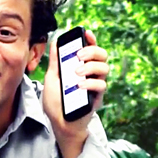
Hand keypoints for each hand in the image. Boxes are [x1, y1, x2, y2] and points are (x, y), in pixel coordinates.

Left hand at [42, 29, 108, 157]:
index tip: (86, 33)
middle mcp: (91, 74)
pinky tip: (79, 85)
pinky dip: (90, 83)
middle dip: (92, 51)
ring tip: (76, 73)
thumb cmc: (56, 102)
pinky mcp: (97, 98)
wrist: (59, 123)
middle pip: (102, 55)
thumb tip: (55, 42)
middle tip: (78, 55)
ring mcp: (95, 85)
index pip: (90, 49)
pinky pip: (101, 86)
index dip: (90, 39)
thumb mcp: (52, 78)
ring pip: (105, 68)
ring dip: (91, 66)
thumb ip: (56, 61)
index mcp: (81, 67)